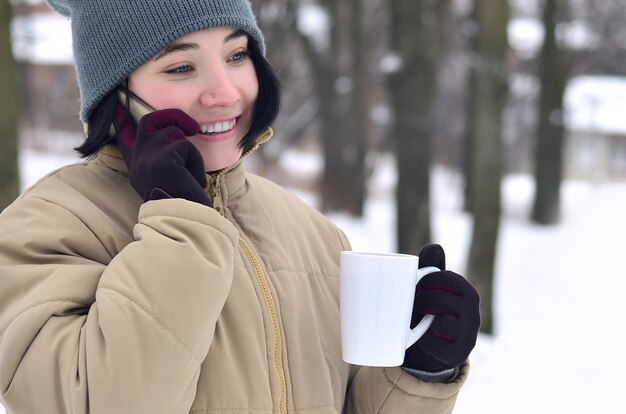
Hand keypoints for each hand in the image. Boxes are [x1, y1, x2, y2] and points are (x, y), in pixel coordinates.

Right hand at [115, 105, 210, 205]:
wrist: (180, 220)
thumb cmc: (178, 202)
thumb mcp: (162, 179)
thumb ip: (160, 159)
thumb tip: (175, 136)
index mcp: (136, 164)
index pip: (123, 135)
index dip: (120, 117)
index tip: (115, 103)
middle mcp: (137, 158)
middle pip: (149, 121)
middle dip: (172, 116)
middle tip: (192, 127)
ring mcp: (148, 156)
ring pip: (175, 135)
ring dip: (190, 154)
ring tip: (191, 178)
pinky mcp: (164, 157)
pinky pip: (188, 148)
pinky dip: (196, 163)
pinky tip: (194, 181)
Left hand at [403, 244, 480, 371]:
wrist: (432, 348)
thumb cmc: (430, 311)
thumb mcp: (431, 289)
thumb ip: (431, 268)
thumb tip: (434, 246)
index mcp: (468, 292)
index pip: (449, 278)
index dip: (428, 280)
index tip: (417, 284)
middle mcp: (473, 313)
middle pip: (442, 300)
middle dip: (422, 299)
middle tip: (413, 303)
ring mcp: (469, 334)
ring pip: (441, 322)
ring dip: (424, 320)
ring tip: (419, 319)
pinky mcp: (459, 354)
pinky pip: (435, 344)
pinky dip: (424, 342)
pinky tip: (424, 339)